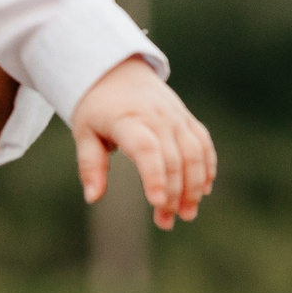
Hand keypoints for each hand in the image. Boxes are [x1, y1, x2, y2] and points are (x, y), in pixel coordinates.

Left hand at [70, 57, 216, 228]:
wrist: (117, 71)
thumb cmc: (97, 107)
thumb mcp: (84, 132)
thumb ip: (90, 165)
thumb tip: (93, 198)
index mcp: (127, 120)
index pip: (146, 149)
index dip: (155, 176)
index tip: (157, 203)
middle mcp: (156, 117)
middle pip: (174, 159)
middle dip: (174, 194)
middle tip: (166, 221)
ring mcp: (175, 117)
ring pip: (194, 154)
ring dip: (194, 187)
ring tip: (187, 213)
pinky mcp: (187, 119)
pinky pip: (204, 145)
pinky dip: (207, 168)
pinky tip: (203, 191)